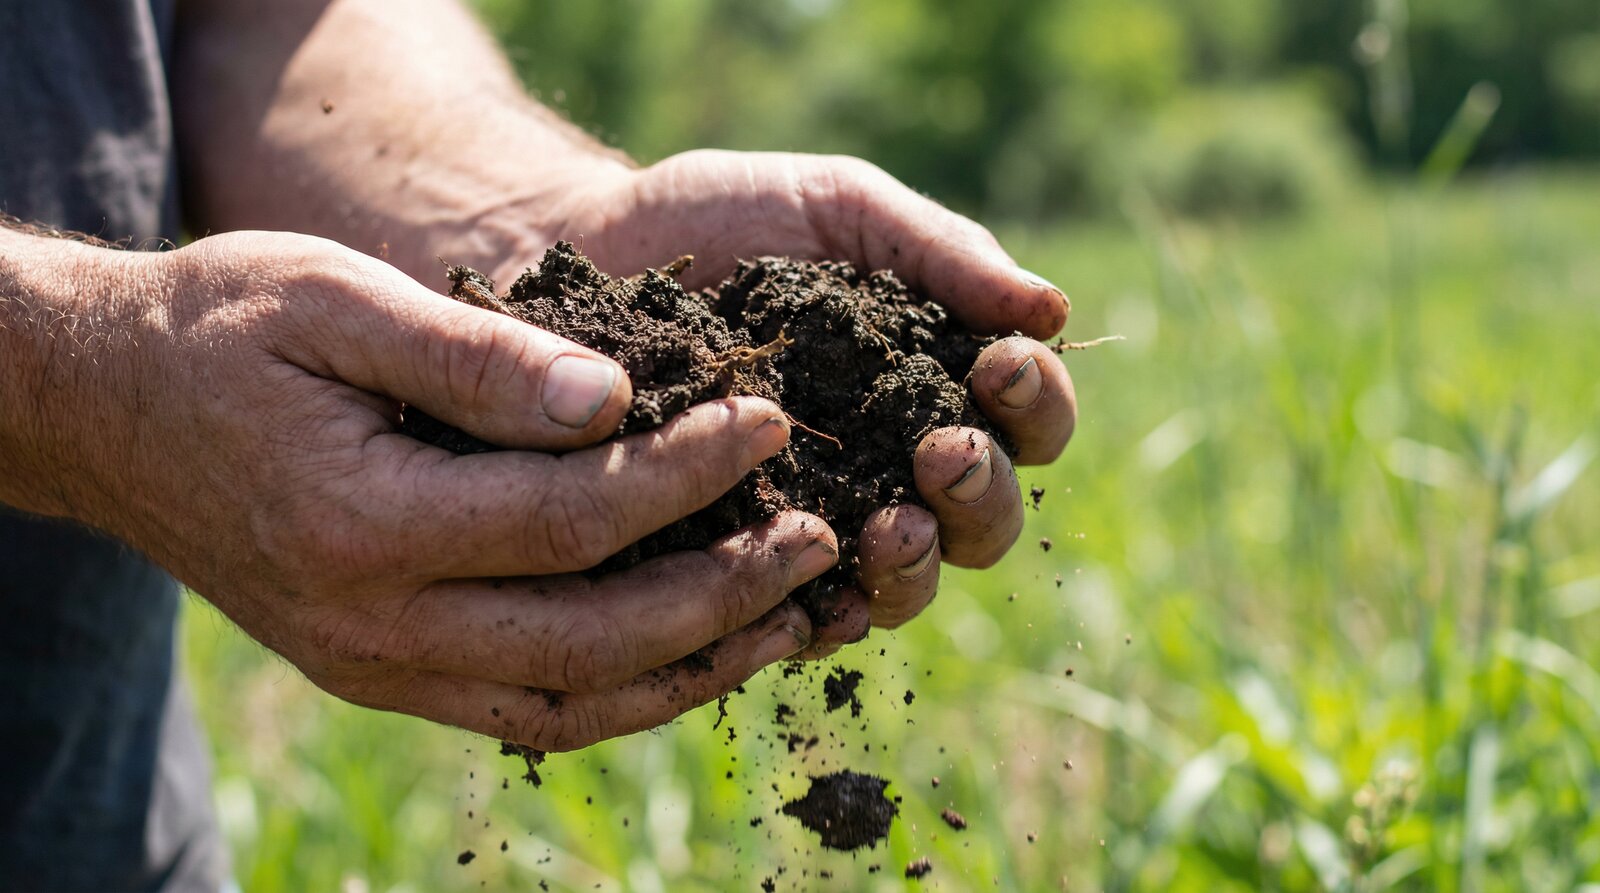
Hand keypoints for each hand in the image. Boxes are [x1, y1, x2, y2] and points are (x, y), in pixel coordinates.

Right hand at [22, 230, 841, 750]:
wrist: (107, 411)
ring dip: (694, 667)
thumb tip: (616, 400)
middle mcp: (372, 624)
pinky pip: (528, 708)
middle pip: (591, 637)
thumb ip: (473, 357)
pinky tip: (698, 651)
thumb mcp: (331, 300)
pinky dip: (625, 692)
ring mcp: (377, 666)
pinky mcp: (384, 674)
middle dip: (724, 591)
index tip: (768, 421)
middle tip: (819, 537)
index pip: (568, 521)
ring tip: (792, 616)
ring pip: (571, 701)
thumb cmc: (221, 330)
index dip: (686, 475)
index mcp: (361, 523)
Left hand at [543, 150, 1076, 651]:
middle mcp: (895, 464)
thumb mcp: (837, 207)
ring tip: (891, 526)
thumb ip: (939, 251)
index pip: (1029, 419)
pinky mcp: (746, 565)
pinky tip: (818, 596)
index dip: (1037, 402)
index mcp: (935, 381)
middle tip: (944, 450)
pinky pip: (805, 617)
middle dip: (984, 490)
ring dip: (919, 562)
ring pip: (912, 580)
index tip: (1001, 364)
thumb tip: (1055, 309)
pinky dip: (826, 615)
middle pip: (987, 516)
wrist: (581, 255)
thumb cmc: (719, 222)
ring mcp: (825, 520)